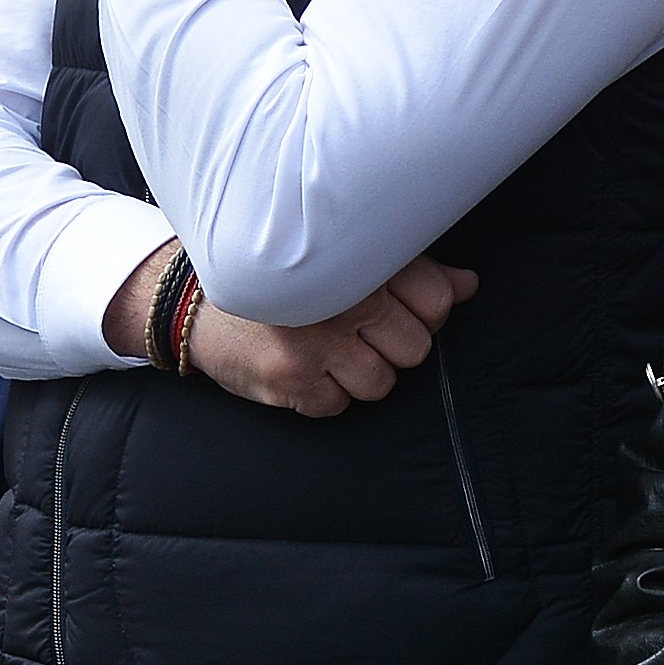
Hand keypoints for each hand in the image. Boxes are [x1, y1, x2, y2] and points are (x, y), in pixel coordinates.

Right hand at [188, 258, 476, 419]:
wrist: (194, 300)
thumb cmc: (282, 276)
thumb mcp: (344, 258)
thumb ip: (413, 270)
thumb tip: (469, 286)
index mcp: (359, 260)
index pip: (437, 300)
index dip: (424, 311)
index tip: (396, 306)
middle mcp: (341, 299)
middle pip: (415, 348)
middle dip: (392, 345)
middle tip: (357, 330)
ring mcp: (315, 343)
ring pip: (382, 384)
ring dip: (360, 374)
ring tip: (330, 349)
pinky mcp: (290, 380)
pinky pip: (338, 406)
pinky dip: (323, 395)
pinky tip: (304, 367)